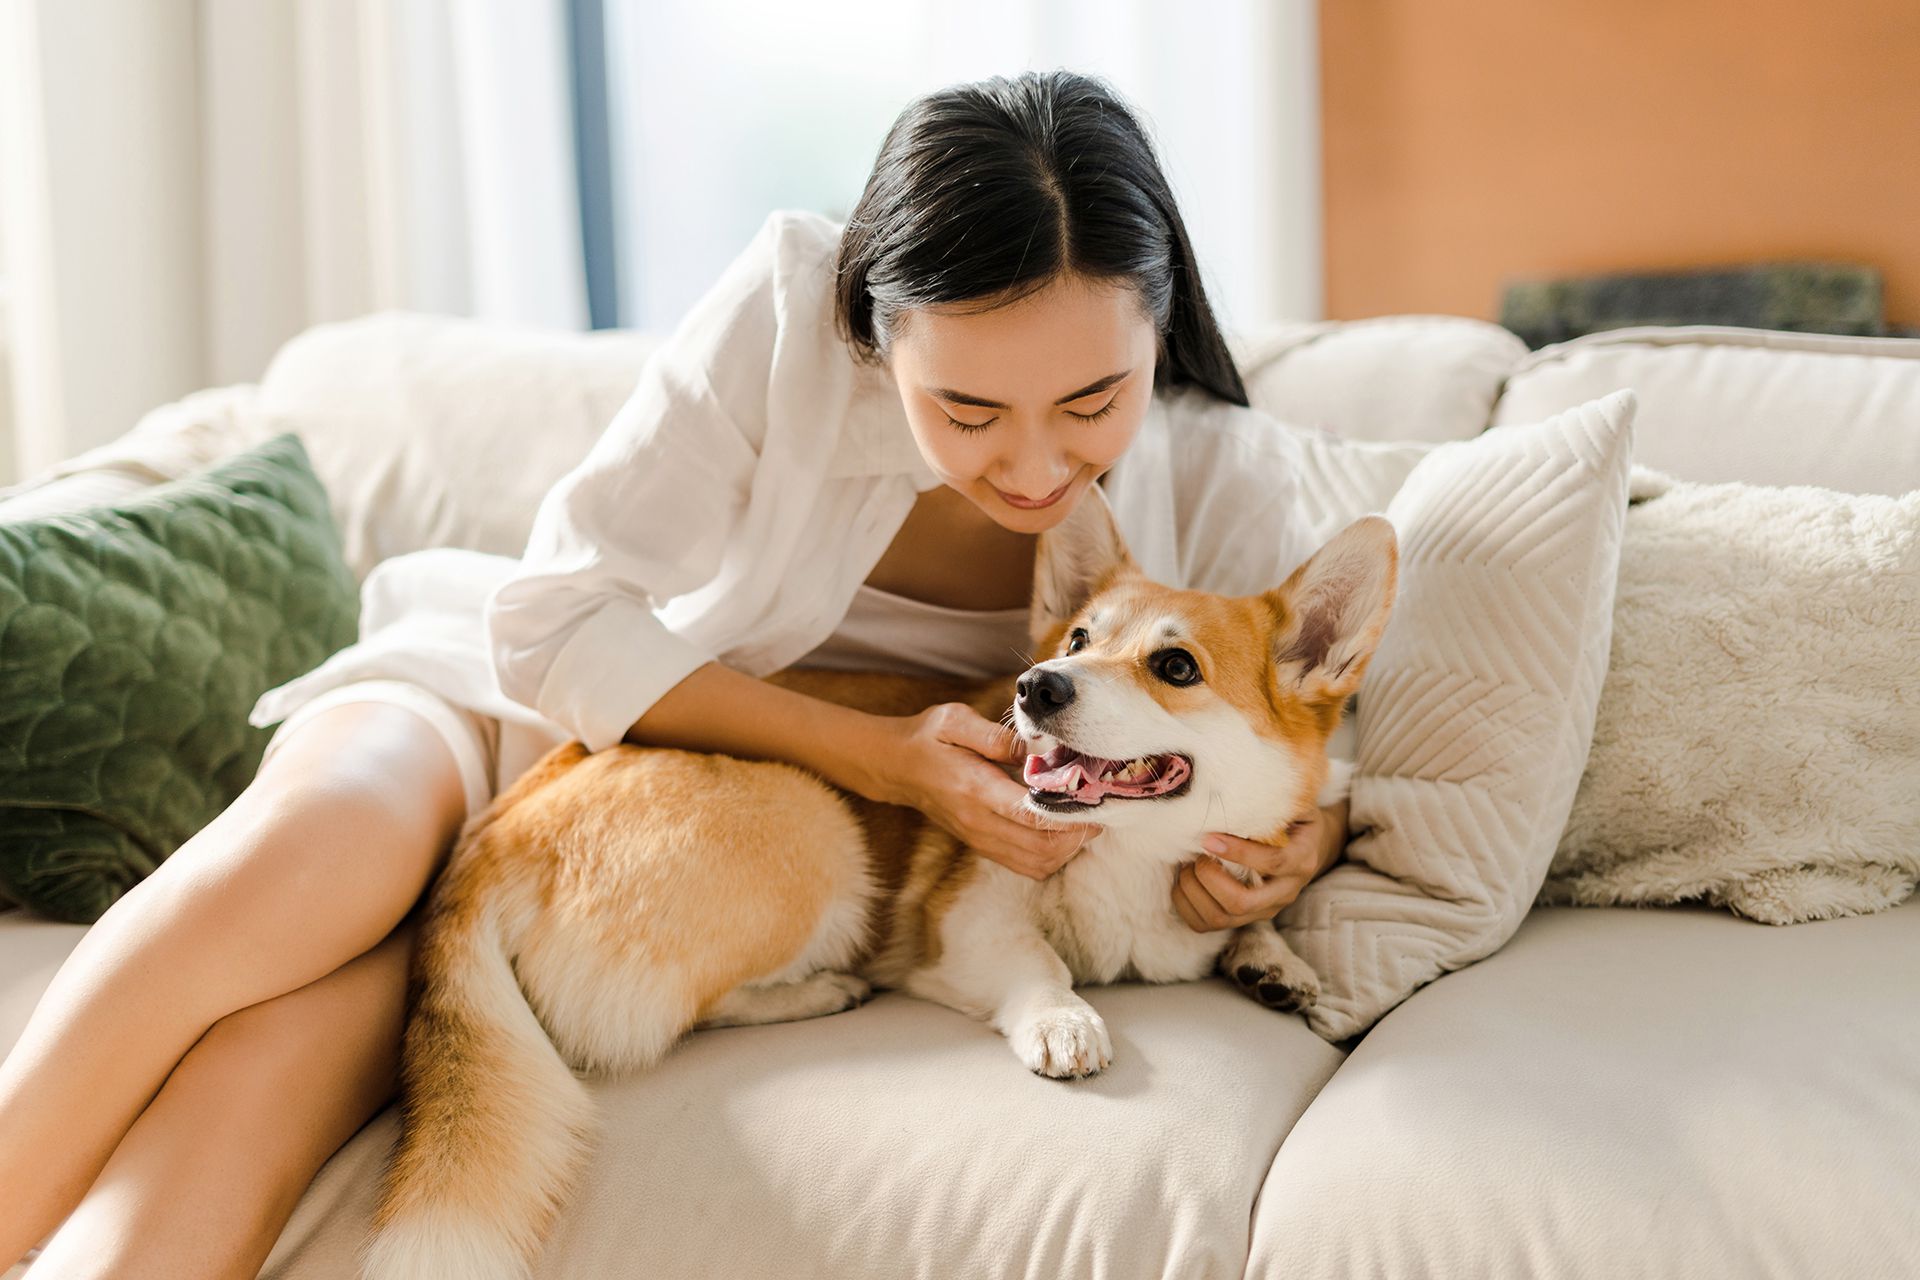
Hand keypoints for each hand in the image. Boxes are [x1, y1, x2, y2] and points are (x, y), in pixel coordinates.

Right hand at [879, 702, 1099, 879]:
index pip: (1029, 815)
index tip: (1091, 798)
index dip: (1067, 813)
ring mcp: (979, 838)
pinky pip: (1024, 865)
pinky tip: (1060, 832)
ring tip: (1083, 821)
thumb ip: (997, 736)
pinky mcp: (982, 845)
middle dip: (1076, 835)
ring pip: (1036, 863)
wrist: (895, 766)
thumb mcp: (956, 720)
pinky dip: (1050, 856)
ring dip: (1066, 849)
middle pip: (1040, 847)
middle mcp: (978, 822)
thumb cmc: (928, 738)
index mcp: (975, 789)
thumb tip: (1036, 748)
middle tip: (1098, 810)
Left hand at [1171, 800, 1345, 932]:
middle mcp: (1284, 892)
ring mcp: (1263, 910)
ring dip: (1194, 892)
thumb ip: (1277, 795)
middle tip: (1195, 856)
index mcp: (1301, 859)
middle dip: (1210, 879)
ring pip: (1221, 918)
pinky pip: (1205, 925)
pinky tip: (1183, 880)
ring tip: (1186, 866)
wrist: (1303, 847)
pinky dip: (1186, 904)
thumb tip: (1246, 772)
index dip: (1240, 852)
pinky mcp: (1242, 919)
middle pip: (1242, 903)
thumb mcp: (1293, 803)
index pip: (1273, 863)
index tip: (1209, 837)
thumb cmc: (1291, 818)